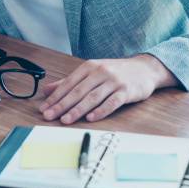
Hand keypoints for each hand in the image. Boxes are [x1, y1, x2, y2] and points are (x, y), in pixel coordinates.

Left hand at [38, 54, 177, 123]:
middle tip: (49, 116)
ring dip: (78, 110)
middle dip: (62, 105)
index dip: (55, 97)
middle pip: (78, 91)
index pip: (68, 83)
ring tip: (66, 120)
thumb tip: (47, 90)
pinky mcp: (126, 91)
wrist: (144, 68)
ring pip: (92, 97)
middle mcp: (100, 72)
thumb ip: (69, 82)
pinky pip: (111, 103)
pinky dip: (100, 111)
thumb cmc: (115, 72)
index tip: (44, 108)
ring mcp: (114, 81)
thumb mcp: (91, 72)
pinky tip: (90, 118)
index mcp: (89, 67)